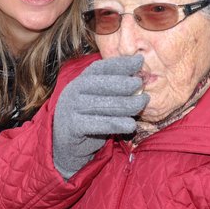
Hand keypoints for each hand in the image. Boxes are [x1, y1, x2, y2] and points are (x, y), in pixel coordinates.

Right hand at [52, 55, 148, 178]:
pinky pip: (98, 124)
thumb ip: (115, 90)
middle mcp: (73, 91)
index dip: (120, 63)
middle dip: (124, 82)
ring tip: (142, 104)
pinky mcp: (72, 127)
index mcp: (80, 80)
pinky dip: (117, 124)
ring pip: (102, 104)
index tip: (140, 61)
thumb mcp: (100, 100)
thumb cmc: (90, 120)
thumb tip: (141, 78)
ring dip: (126, 104)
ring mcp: (71, 108)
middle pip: (101, 83)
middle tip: (141, 85)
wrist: (67, 147)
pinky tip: (131, 125)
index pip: (101, 67)